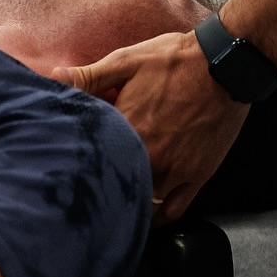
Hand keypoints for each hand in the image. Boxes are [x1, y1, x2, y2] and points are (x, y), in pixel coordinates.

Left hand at [62, 32, 248, 221]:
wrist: (225, 64)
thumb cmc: (175, 59)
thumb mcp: (127, 60)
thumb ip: (88, 76)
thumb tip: (51, 79)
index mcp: (125, 130)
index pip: (89, 160)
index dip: (78, 161)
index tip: (70, 163)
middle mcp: (148, 157)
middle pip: (112, 187)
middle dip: (101, 186)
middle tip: (89, 186)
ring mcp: (173, 171)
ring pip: (140, 203)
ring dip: (127, 201)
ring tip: (116, 198)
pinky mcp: (196, 176)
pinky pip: (172, 211)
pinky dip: (157, 217)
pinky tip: (148, 213)